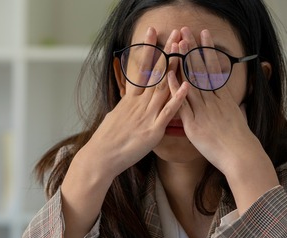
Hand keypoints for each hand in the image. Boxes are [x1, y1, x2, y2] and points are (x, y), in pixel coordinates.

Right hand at [79, 27, 188, 179]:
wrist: (101, 157)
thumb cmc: (107, 140)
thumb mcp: (116, 116)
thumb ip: (126, 107)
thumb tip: (128, 101)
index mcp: (130, 100)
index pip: (141, 68)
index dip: (148, 49)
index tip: (153, 32)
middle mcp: (139, 104)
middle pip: (156, 73)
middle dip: (167, 52)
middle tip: (175, 33)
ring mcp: (147, 115)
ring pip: (163, 87)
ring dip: (174, 68)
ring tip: (183, 50)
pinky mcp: (153, 130)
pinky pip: (168, 112)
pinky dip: (177, 99)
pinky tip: (186, 86)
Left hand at [168, 27, 266, 176]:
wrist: (240, 156)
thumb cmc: (240, 141)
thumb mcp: (239, 119)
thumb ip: (235, 109)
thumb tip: (239, 105)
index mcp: (224, 99)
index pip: (214, 69)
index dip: (208, 51)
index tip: (204, 36)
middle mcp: (213, 101)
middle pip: (202, 70)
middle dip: (193, 49)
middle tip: (187, 31)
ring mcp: (203, 111)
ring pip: (192, 82)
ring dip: (184, 62)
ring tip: (178, 44)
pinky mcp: (194, 124)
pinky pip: (182, 104)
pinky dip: (176, 88)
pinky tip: (169, 75)